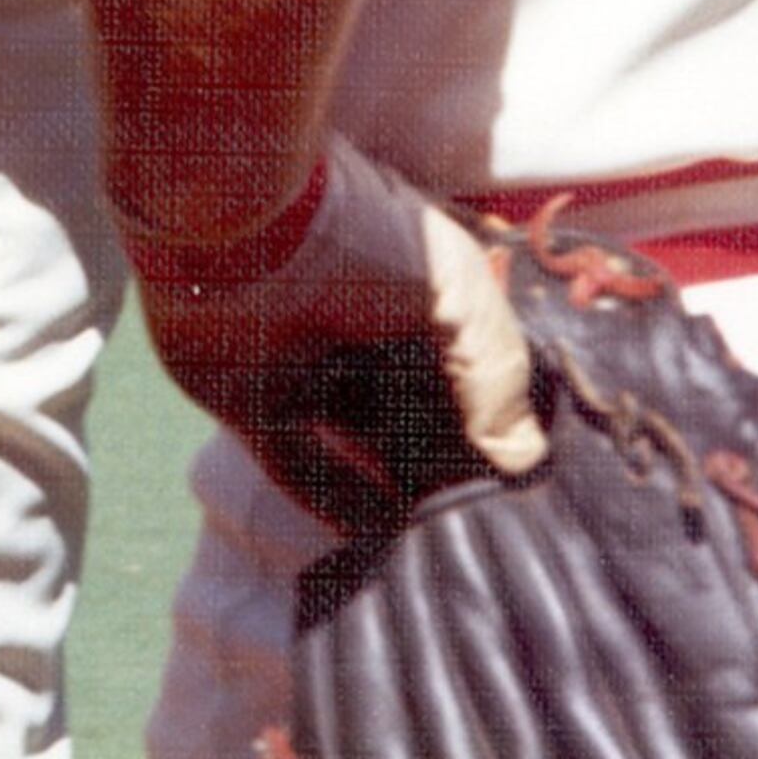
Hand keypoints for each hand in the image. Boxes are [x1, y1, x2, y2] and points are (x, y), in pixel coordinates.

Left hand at [134, 140, 546, 536]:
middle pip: (411, 406)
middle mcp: (356, 324)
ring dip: (395, 487)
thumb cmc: (358, 239)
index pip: (460, 360)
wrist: (235, 221)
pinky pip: (296, 461)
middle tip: (482, 519)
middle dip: (445, 460)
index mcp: (408, 283)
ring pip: (358, 440)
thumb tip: (521, 456)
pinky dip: (334, 497)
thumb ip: (494, 374)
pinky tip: (378, 532)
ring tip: (439, 537)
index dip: (489, 414)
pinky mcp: (248, 397)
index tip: (520, 476)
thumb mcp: (457, 293)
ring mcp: (301, 362)